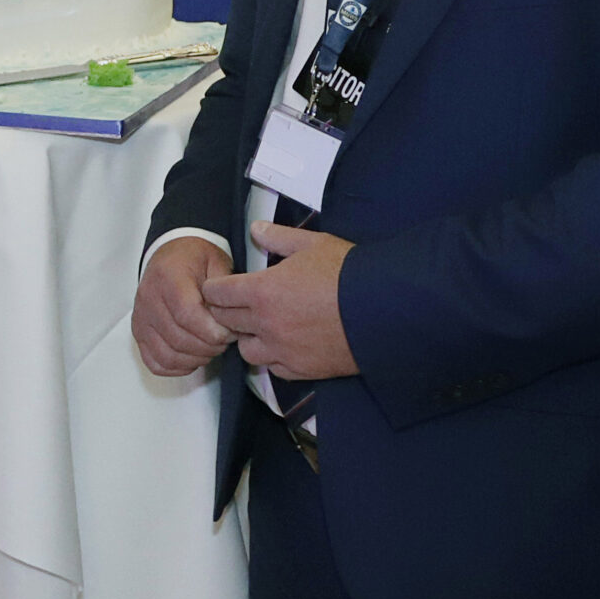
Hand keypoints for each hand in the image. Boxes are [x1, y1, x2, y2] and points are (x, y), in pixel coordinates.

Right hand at [132, 235, 234, 376]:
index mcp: (168, 278)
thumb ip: (224, 292)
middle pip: (179, 339)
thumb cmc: (196, 259)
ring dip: (196, 359)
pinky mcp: (139, 332)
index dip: (213, 332)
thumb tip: (230, 323)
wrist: (172, 253)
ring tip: (211, 347)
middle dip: (209, 347)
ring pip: (168, 355)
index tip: (230, 332)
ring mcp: (141, 318)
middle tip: (225, 340)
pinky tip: (193, 357)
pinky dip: (177, 367)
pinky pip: (155, 362)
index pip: (187, 315)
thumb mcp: (217, 262)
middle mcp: (148, 299)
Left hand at [200, 222, 360, 380]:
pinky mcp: (301, 369)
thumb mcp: (312, 244)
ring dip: (248, 338)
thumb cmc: (348, 271)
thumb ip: (278, 237)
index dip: (215, 288)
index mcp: (262, 291)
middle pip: (226, 322)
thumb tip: (255, 229)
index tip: (220, 286)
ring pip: (246, 350)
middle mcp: (265, 324)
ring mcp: (282, 350)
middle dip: (226, 312)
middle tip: (239, 304)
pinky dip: (273, 358)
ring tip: (262, 327)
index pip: (217, 293)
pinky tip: (284, 345)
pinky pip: (273, 368)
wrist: (385, 308)